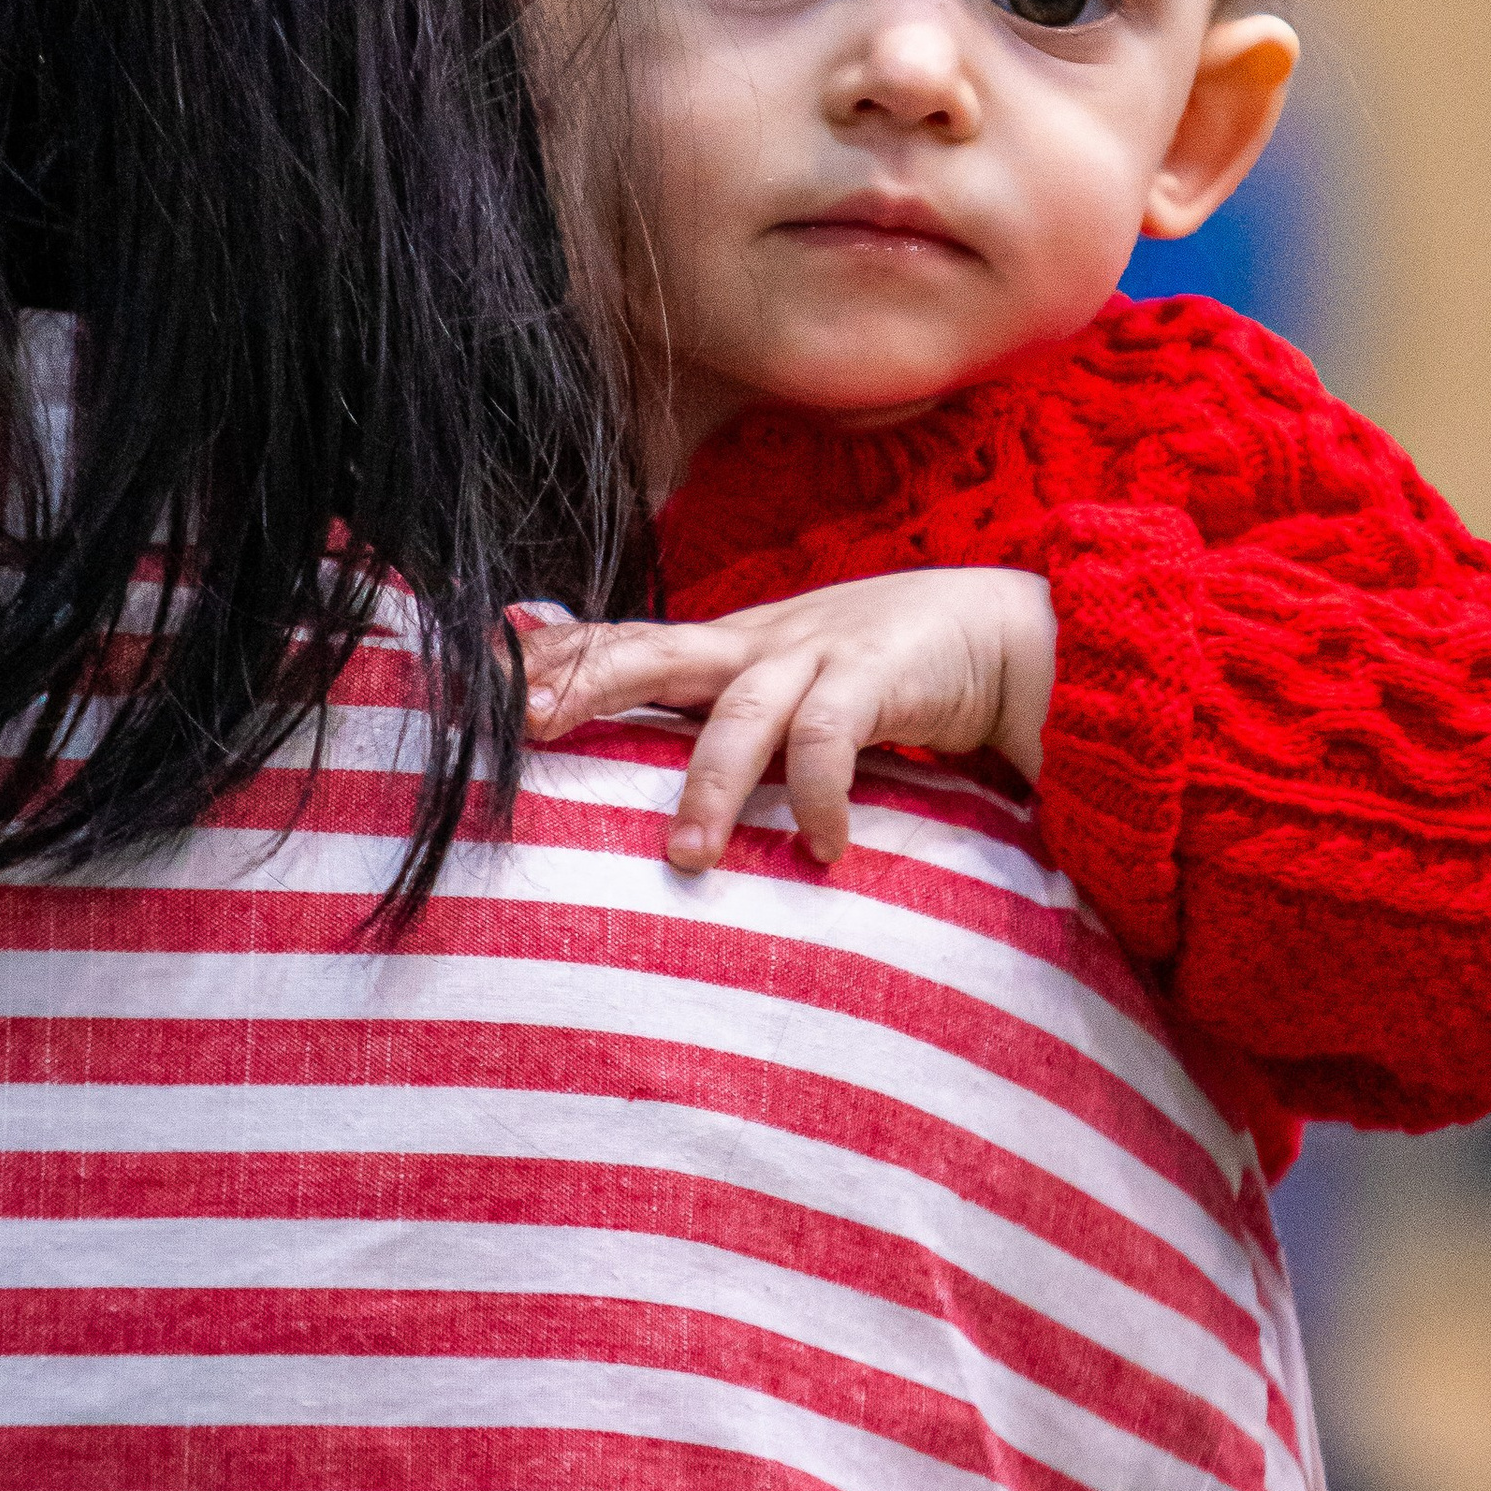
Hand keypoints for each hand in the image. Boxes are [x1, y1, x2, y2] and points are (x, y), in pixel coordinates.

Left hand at [521, 567, 1057, 873]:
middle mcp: (760, 640)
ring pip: (740, 715)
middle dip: (588, 683)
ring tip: (686, 857)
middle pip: (653, 651)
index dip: (561, 656)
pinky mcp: (877, 674)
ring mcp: (817, 651)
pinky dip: (820, 795)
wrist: (1002, 633)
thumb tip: (650, 766)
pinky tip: (823, 849)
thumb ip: (727, 717)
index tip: (488, 677)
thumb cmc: (885, 672)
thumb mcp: (792, 686)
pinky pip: (832, 738)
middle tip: (527, 724)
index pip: (628, 641)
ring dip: (711, 788)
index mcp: (732, 644)